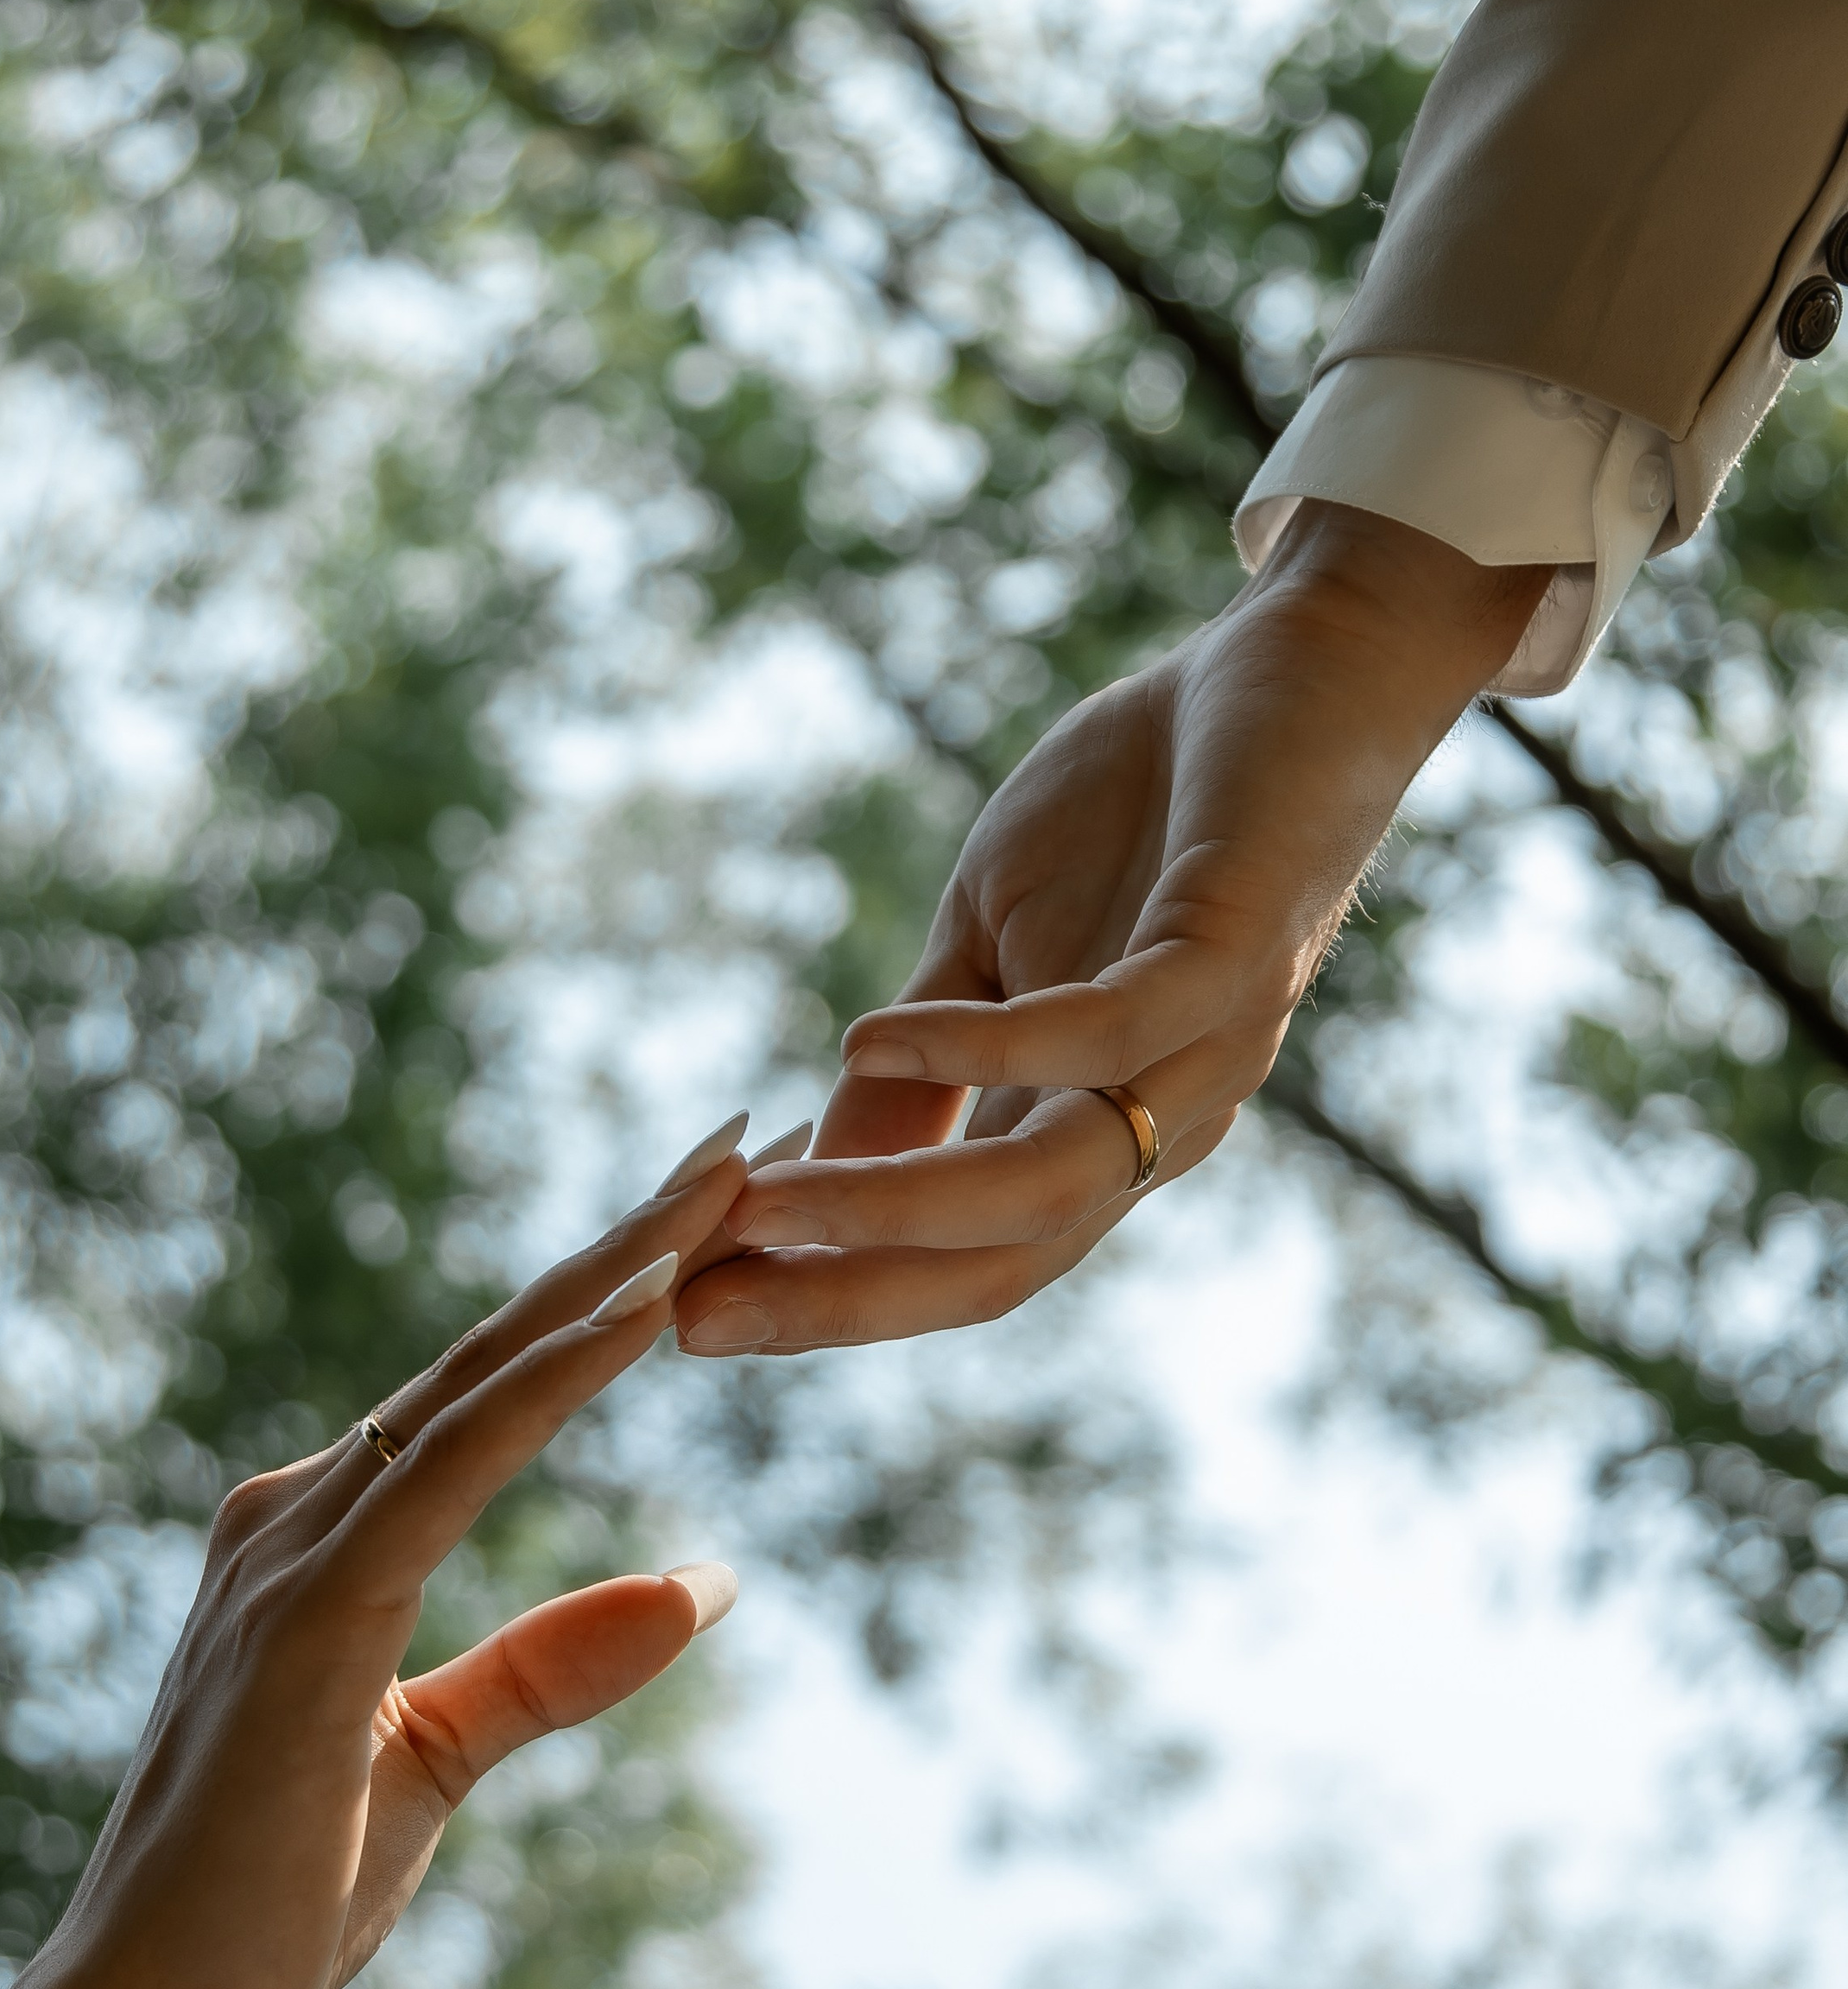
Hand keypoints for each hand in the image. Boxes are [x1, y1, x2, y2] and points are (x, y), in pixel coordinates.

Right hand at [0, 1143, 750, 1988]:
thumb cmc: (271, 1903)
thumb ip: (554, 1664)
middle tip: (748, 1134)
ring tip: (731, 1180)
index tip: (713, 1210)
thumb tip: (706, 1585)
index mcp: (325, 1536)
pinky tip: (647, 1311)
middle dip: (633, 1234)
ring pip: (487, 1374)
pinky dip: (555, 1379)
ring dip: (617, 1268)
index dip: (606, 1289)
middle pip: (499, 1345)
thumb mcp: (441, 1760)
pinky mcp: (313, 1613)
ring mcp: (291, 1549)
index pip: (495, 1385)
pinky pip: (457, 1463)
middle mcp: (297, 1510)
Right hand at [680, 504, 1550, 1354]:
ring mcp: (1203, 1046)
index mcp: (1096, 1125)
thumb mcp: (991, 942)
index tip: (688, 1316)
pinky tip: (869, 1038)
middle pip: (995, 1261)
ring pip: (1044, 1185)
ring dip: (894, 1207)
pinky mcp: (1233, 950)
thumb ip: (917, 1065)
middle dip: (840, 1295)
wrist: (1301, 668)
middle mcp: (1158, 1120)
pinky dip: (984, 1048)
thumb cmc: (1143, 804)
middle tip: (694, 1320)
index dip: (830, 1294)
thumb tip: (799, 1176)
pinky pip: (1104, 1033)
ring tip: (761, 1204)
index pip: (959, 1256)